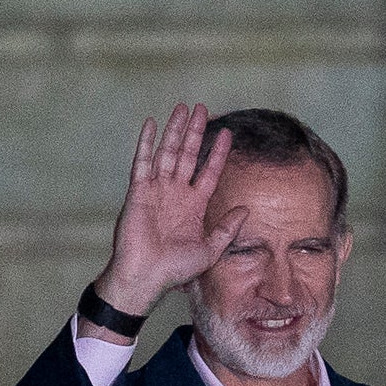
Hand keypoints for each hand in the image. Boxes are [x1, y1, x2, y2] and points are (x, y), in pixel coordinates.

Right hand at [89, 101, 235, 326]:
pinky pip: (143, 162)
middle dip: (195, 131)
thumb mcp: (210, 250)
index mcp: (193, 206)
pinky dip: (146, 143)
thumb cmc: (175, 269)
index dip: (218, 153)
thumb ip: (227, 229)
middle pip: (188, 155)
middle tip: (202, 108)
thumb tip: (246, 210)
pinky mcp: (139, 191)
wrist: (146, 277)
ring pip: (168, 152)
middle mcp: (176, 193)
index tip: (228, 134)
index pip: (209, 172)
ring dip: (175, 130)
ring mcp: (157, 190)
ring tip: (183, 108)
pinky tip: (152, 124)